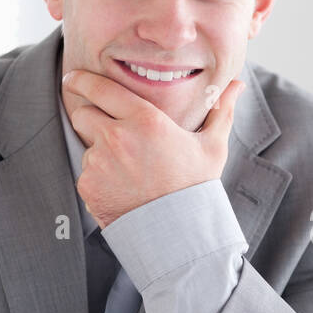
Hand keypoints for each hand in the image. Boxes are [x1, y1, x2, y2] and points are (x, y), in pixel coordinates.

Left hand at [62, 69, 245, 227]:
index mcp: (146, 120)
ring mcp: (100, 162)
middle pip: (83, 113)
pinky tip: (122, 187)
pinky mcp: (89, 186)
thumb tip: (237, 85)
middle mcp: (117, 137)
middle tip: (106, 126)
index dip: (83, 80)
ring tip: (128, 169)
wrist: (179, 233)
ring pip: (87, 146)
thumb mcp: (213, 146)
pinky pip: (87, 173)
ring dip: (100, 151)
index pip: (99, 88)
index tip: (75, 78)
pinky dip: (99, 177)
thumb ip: (221, 110)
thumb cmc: (197, 186)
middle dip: (91, 116)